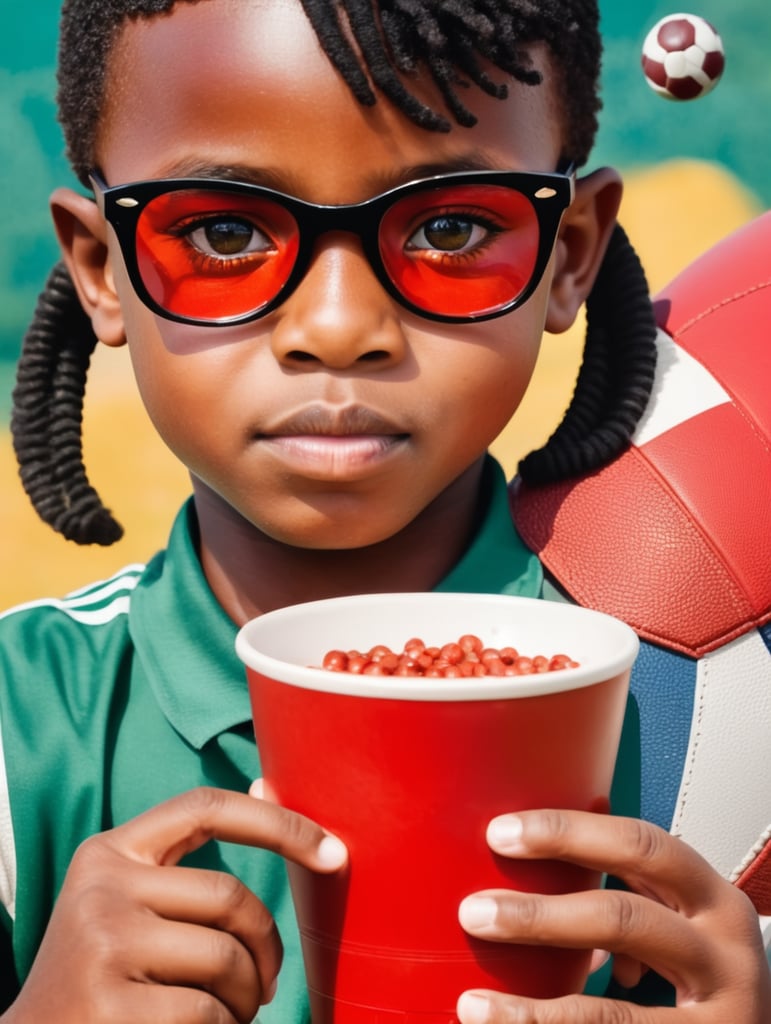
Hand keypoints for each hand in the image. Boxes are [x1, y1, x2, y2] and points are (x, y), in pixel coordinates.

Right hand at [4, 786, 346, 1023]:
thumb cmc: (105, 972)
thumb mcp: (133, 901)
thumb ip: (191, 860)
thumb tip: (268, 785)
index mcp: (111, 851)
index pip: (207, 807)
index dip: (279, 823)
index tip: (335, 851)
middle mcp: (102, 886)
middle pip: (231, 898)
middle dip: (265, 948)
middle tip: (263, 986)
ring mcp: (102, 943)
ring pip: (227, 958)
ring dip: (246, 997)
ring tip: (230, 1015)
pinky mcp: (108, 1004)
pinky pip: (207, 1013)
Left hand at [456, 809, 770, 1021]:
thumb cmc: (704, 971)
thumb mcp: (679, 918)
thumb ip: (625, 893)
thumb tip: (522, 876)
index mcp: (711, 896)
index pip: (638, 844)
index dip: (567, 832)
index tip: (501, 833)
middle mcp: (723, 951)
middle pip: (622, 919)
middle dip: (539, 917)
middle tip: (474, 913)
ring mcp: (721, 1014)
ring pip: (614, 1011)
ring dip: (535, 1010)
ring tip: (474, 1004)